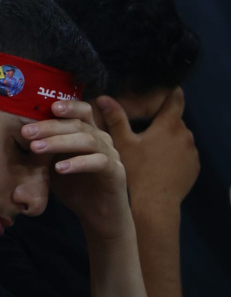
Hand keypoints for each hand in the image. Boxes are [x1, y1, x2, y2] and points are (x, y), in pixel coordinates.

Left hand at [21, 100, 132, 239]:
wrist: (98, 216)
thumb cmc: (74, 187)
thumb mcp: (53, 166)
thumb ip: (43, 152)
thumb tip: (15, 141)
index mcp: (89, 132)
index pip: (81, 111)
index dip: (67, 105)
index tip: (46, 107)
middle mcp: (102, 139)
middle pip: (79, 124)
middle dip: (50, 126)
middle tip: (27, 132)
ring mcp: (111, 154)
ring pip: (87, 140)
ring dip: (59, 142)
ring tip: (36, 149)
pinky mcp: (116, 173)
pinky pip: (99, 162)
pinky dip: (78, 163)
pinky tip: (60, 168)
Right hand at [96, 88, 199, 210]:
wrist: (154, 204)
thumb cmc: (136, 172)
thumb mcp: (122, 144)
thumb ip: (115, 119)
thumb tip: (102, 97)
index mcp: (169, 124)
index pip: (176, 98)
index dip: (168, 92)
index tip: (158, 92)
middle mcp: (185, 134)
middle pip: (175, 119)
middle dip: (161, 122)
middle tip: (144, 129)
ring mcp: (192, 152)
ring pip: (179, 138)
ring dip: (168, 139)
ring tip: (150, 150)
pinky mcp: (194, 167)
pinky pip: (184, 154)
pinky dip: (174, 155)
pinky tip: (159, 165)